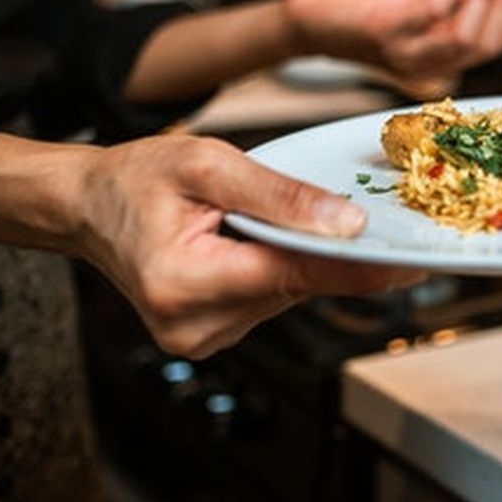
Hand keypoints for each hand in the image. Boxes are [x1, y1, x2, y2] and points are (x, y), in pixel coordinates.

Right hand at [75, 134, 423, 358]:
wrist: (88, 206)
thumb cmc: (137, 179)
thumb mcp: (209, 164)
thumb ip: (281, 195)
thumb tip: (348, 223)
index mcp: (185, 283)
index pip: (296, 275)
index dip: (359, 266)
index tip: (414, 262)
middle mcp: (195, 325)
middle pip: (297, 286)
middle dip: (325, 250)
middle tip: (358, 216)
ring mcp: (202, 337)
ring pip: (288, 293)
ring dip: (297, 257)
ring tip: (266, 217)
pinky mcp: (212, 335)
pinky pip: (270, 298)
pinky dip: (277, 268)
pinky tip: (258, 241)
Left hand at [285, 0, 501, 78]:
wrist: (316, 23)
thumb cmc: (368, 12)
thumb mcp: (420, 3)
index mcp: (440, 62)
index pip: (492, 47)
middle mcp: (428, 65)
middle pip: (486, 44)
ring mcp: (408, 52)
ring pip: (467, 34)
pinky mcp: (389, 33)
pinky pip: (436, 9)